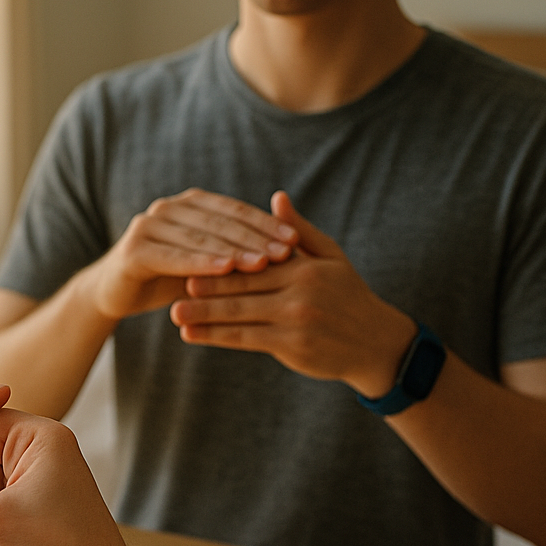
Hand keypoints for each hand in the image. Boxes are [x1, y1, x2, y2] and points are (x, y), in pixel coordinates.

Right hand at [84, 188, 296, 321]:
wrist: (114, 293)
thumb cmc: (168, 278)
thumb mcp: (205, 262)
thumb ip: (234, 249)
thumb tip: (288, 246)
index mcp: (190, 204)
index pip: (235, 210)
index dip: (266, 223)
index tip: (296, 240)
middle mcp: (169, 207)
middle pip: (221, 222)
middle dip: (256, 237)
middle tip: (286, 252)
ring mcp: (149, 225)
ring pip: (200, 238)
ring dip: (234, 250)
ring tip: (263, 263)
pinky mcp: (134, 249)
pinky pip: (174, 256)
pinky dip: (201, 262)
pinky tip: (225, 270)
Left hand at [168, 191, 416, 397]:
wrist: (376, 343)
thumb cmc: (349, 296)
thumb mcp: (331, 256)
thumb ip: (299, 231)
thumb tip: (276, 198)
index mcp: (304, 266)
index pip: (253, 260)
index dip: (220, 260)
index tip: (188, 256)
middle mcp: (299, 291)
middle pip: (242, 286)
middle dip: (205, 286)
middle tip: (168, 282)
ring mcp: (295, 320)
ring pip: (239, 315)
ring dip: (203, 314)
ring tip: (173, 313)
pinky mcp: (292, 347)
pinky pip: (246, 339)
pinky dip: (216, 336)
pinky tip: (192, 335)